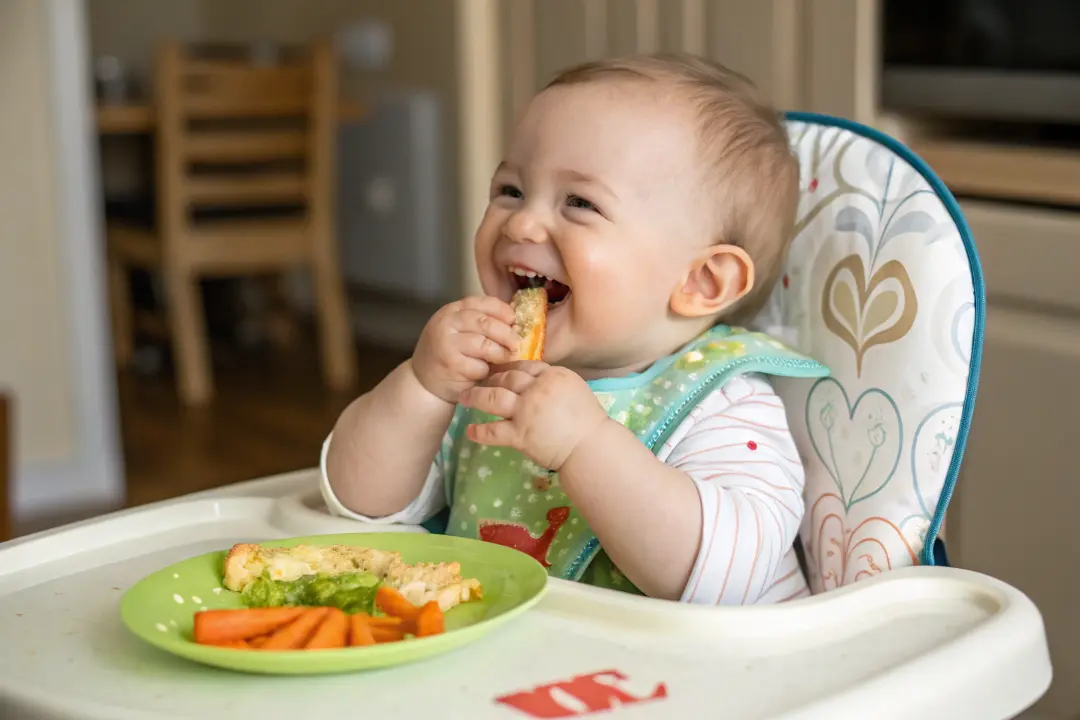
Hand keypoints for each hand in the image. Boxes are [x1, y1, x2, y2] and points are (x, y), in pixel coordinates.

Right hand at [411, 296, 519, 403]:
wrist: (423, 381)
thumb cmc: (448, 355)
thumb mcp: (460, 331)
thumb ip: (480, 324)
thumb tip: (515, 324)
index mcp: (452, 310)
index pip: (483, 303)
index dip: (503, 311)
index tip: (514, 321)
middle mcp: (447, 323)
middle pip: (486, 323)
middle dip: (507, 334)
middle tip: (517, 344)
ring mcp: (447, 343)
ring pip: (485, 345)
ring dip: (500, 354)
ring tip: (506, 358)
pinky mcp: (451, 364)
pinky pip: (479, 366)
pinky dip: (486, 371)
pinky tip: (482, 372)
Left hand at [459, 362, 607, 470]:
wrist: (590, 447)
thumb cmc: (588, 421)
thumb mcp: (575, 389)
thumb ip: (554, 382)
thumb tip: (538, 380)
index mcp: (553, 375)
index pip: (526, 366)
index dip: (511, 368)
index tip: (502, 371)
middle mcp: (537, 389)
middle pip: (507, 378)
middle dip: (491, 378)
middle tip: (481, 381)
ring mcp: (526, 411)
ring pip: (493, 398)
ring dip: (475, 396)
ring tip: (464, 397)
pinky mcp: (519, 434)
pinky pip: (493, 431)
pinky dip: (479, 431)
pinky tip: (470, 431)